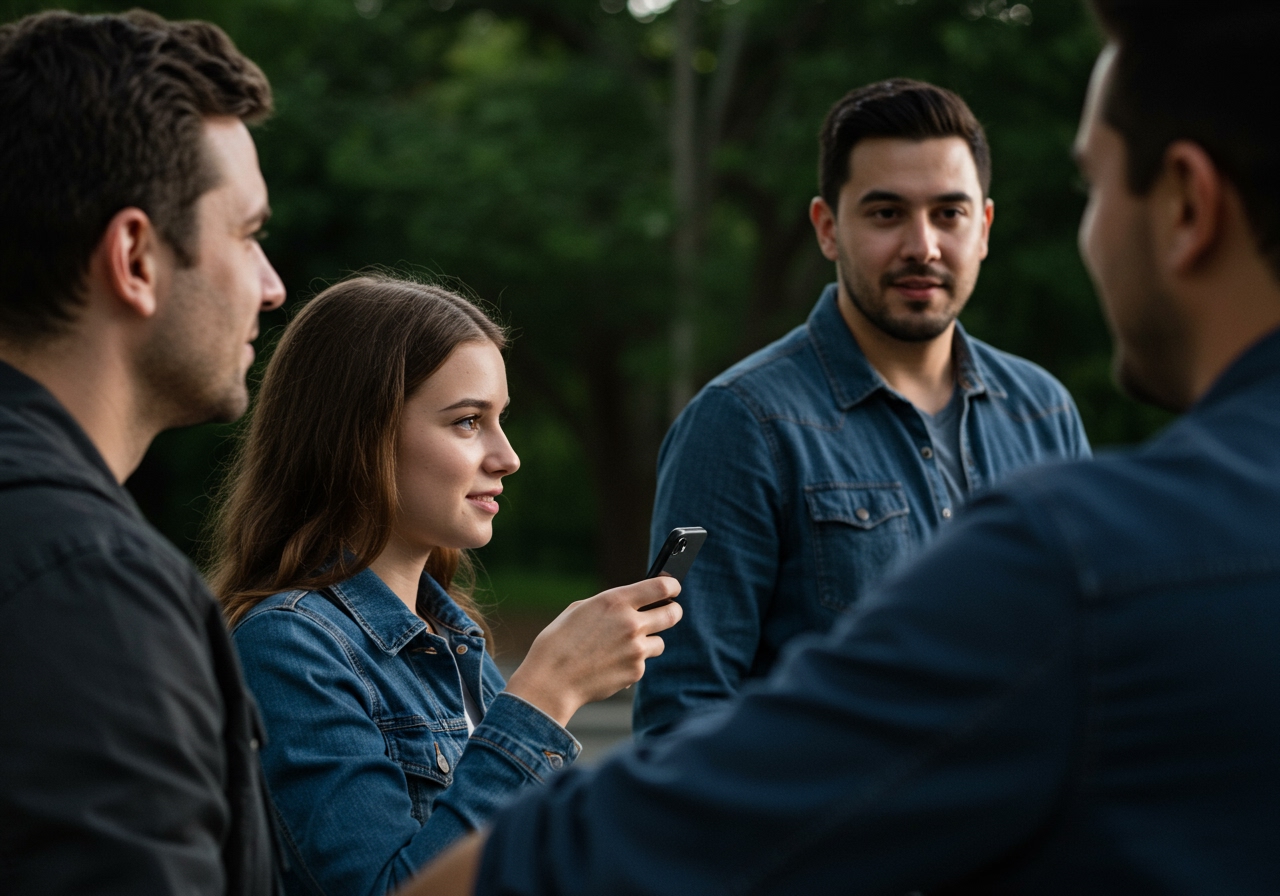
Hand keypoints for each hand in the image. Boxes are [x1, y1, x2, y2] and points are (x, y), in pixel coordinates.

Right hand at [503, 576, 681, 726]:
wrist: (551, 680)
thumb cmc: (559, 642)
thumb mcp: (581, 609)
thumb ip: (611, 605)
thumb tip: (633, 605)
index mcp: (615, 601)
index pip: (662, 586)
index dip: (672, 586)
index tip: (673, 588)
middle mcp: (631, 623)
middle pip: (673, 613)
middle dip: (673, 611)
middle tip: (669, 612)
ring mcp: (636, 649)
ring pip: (660, 642)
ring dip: (648, 642)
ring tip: (625, 646)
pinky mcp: (636, 672)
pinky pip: (642, 664)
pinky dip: (632, 664)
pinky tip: (610, 665)